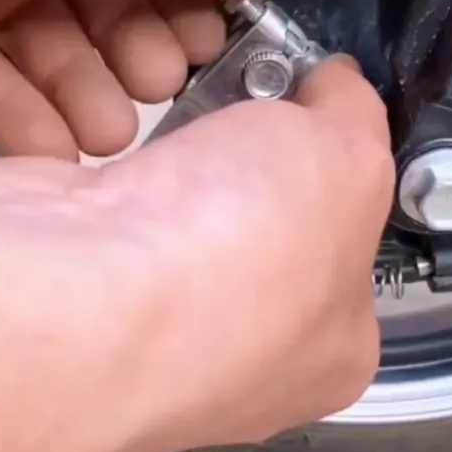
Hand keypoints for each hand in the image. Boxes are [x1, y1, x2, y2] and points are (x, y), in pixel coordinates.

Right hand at [0, 55, 394, 451]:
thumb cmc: (243, 257)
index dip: (342, 181)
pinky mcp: (93, 299)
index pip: (351, 258)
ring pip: (192, 222)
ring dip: (194, 165)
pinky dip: (133, 179)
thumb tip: (339, 91)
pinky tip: (140, 155)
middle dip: (261, 165)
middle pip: (264, 231)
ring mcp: (160, 335)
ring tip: (200, 125)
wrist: (92, 285)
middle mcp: (244, 361)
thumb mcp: (350, 160)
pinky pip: (129, 221)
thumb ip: (358, 121)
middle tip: (261, 115)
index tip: (326, 127)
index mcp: (329, 353)